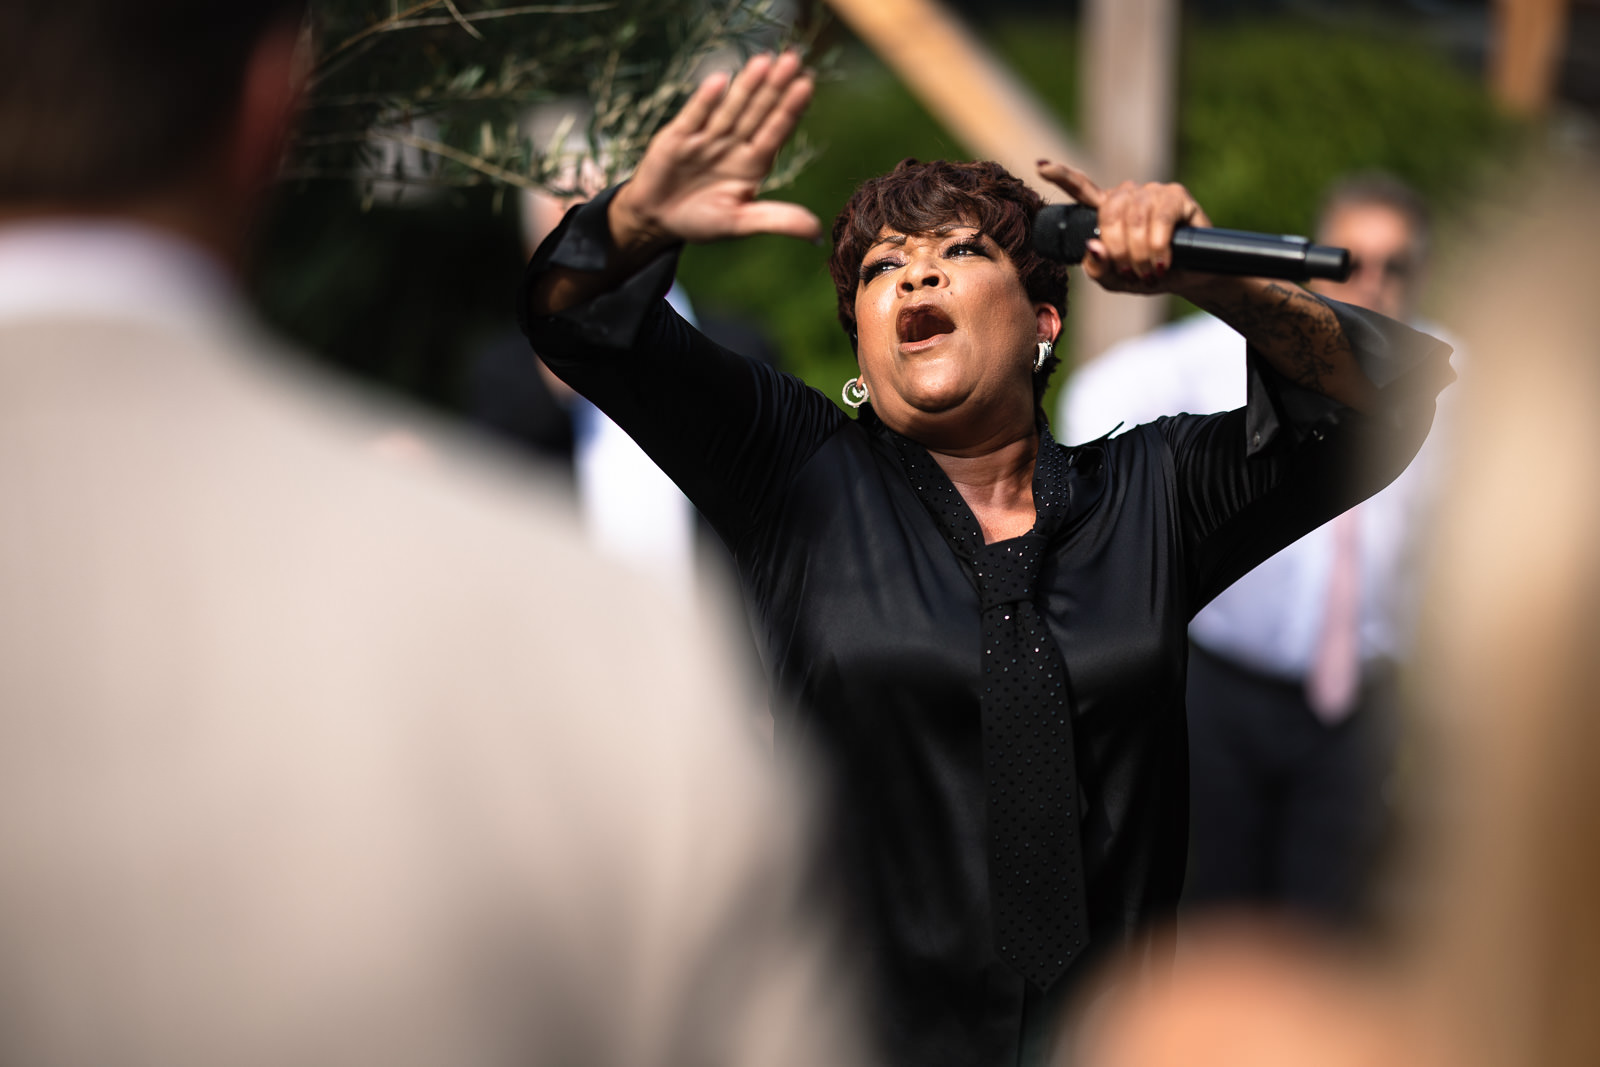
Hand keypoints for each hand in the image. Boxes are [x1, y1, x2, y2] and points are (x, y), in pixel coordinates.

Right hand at [612, 51, 819, 249]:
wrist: (656, 219)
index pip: (776, 132)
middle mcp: (733, 145)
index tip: (807, 85)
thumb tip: (817, 231)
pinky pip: (694, 115)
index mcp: (752, 164)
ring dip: (747, 86)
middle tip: (793, 59)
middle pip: (757, 112)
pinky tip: (721, 80)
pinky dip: (706, 100)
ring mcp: (706, 137)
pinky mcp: (677, 137)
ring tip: (764, 61)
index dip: (790, 109)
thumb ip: (776, 220)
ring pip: (730, 108)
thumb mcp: (739, 223)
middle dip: (774, 87)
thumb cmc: (701, 221)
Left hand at [1036, 160, 1213, 295]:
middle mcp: (1127, 195)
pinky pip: (1160, 217)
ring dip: (1139, 253)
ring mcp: (1151, 192)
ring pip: (1134, 218)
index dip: (1062, 176)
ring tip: (1148, 273)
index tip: (1041, 167)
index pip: (1081, 188)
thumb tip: (1093, 246)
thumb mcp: (1115, 280)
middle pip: (1108, 214)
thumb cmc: (1148, 275)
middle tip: (1131, 274)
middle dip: (1117, 250)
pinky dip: (1158, 245)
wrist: (1189, 279)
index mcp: (1106, 210)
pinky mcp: (1176, 195)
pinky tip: (1162, 261)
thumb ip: (1097, 268)